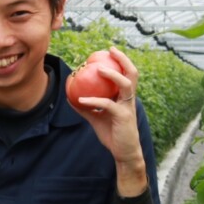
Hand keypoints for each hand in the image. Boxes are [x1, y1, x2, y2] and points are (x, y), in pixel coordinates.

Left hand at [70, 47, 146, 194]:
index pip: (126, 74)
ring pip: (125, 84)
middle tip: (111, 50)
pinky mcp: (123, 117)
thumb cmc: (111, 134)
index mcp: (125, 97)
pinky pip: (107, 105)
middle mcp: (129, 99)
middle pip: (132, 73)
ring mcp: (127, 107)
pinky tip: (80, 99)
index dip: (121, 61)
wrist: (123, 153)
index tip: (109, 51)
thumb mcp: (96, 119)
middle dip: (123, 59)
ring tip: (99, 69)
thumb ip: (86, 108)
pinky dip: (93, 101)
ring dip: (113, 74)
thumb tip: (70, 97)